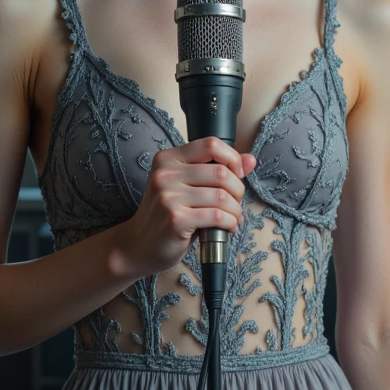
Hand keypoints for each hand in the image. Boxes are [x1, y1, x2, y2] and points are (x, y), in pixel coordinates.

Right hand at [116, 135, 256, 277]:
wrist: (139, 244)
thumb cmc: (167, 215)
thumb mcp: (188, 186)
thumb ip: (217, 170)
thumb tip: (250, 160)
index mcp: (168, 159)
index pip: (210, 144)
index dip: (232, 158)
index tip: (237, 175)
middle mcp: (165, 174)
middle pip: (221, 172)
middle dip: (237, 190)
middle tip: (235, 203)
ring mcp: (168, 197)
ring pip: (221, 196)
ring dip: (235, 210)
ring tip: (233, 218)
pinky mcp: (175, 220)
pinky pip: (216, 216)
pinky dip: (229, 223)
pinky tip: (227, 227)